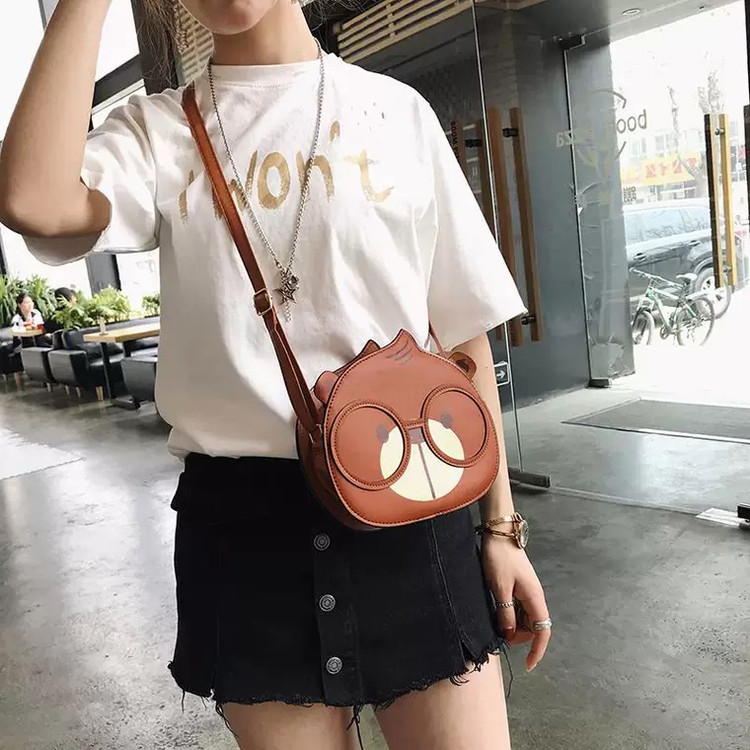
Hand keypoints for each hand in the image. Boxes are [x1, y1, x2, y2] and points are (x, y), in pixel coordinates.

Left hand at [481, 534, 550, 671]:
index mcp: (534, 598)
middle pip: (534, 627)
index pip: (543, 631)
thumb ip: (506, 613)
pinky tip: (497, 612)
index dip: (538, 650)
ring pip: (525, 618)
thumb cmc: (499, 558)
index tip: (528, 665)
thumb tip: (510, 635)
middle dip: (520, 637)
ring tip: (496, 622)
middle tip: (500, 635)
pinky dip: (510, 615)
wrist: (499, 533)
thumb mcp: (499, 588)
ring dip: (514, 626)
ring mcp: (527, 591)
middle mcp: (534, 596)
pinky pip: (519, 608)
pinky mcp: (519, 586)